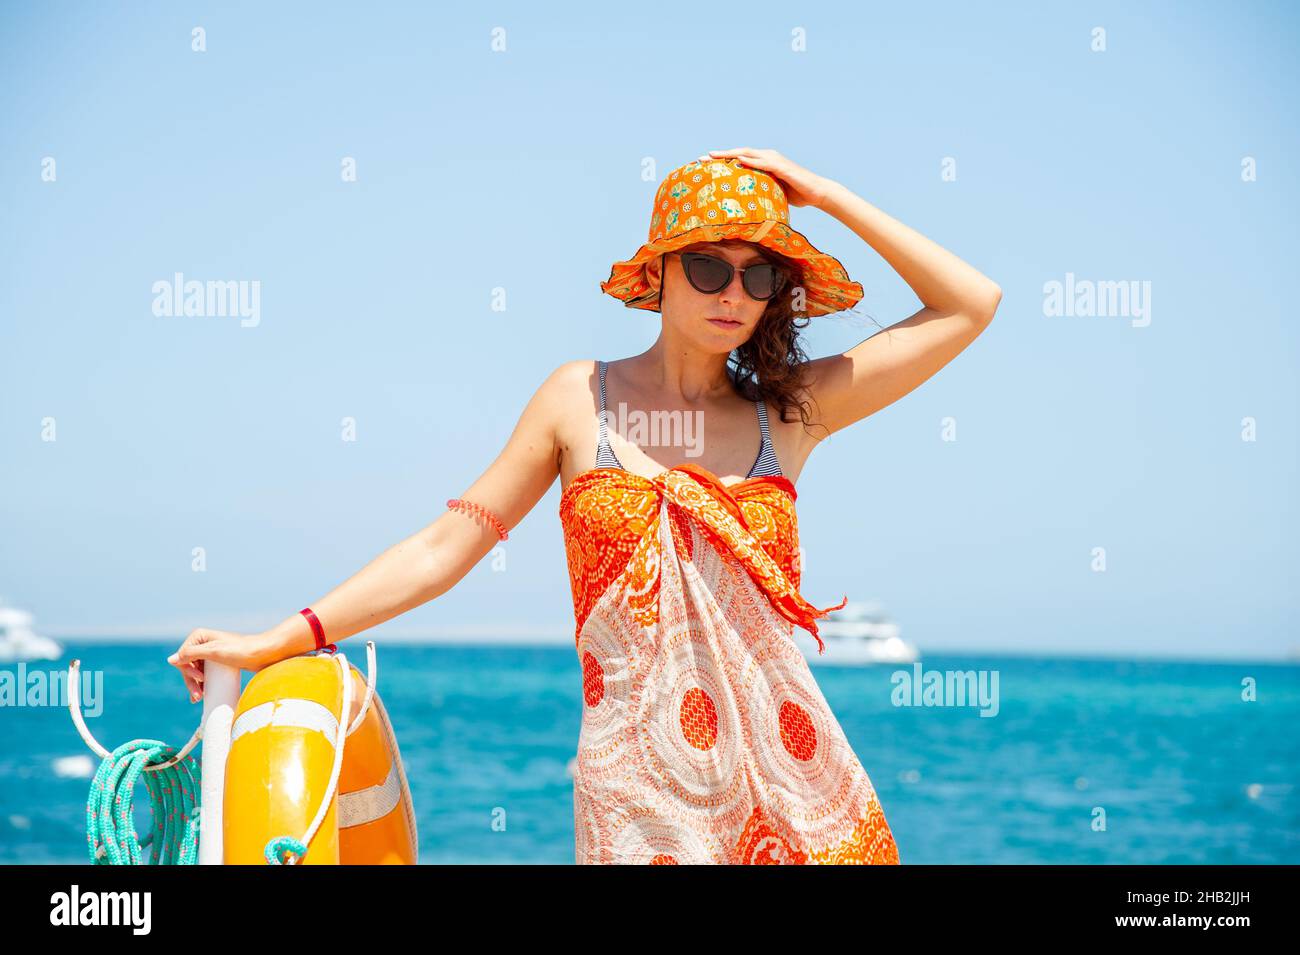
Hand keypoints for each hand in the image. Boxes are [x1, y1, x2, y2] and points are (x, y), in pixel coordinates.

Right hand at [167, 628, 273, 703]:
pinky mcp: (219, 662)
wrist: (263, 654)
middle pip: (188, 665)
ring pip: (195, 671)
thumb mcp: (214, 652)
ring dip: (195, 685)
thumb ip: (192, 654)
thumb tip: (170, 660)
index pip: (183, 657)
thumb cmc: (241, 651)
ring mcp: (211, 653)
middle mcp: (203, 643)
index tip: (200, 678)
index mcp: (199, 636)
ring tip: (198, 698)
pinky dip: (201, 684)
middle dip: (190, 681)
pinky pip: (205, 674)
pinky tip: (201, 694)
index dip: (188, 670)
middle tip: (197, 697)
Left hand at [702, 147, 834, 208]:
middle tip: (702, 158)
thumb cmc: (796, 194)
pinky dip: (750, 161)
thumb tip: (744, 205)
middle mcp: (768, 156)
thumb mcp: (772, 193)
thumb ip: (759, 192)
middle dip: (720, 155)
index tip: (706, 162)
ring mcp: (775, 160)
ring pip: (748, 154)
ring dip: (730, 154)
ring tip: (714, 156)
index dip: (723, 159)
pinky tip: (738, 161)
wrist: (816, 192)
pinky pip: (763, 163)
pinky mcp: (782, 167)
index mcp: (764, 161)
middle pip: (740, 152)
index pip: (740, 158)